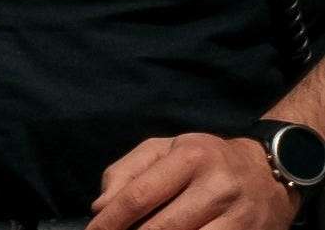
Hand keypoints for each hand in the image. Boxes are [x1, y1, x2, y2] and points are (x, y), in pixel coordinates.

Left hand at [88, 133, 297, 229]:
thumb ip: (126, 172)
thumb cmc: (205, 159)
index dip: (111, 220)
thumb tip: (100, 207)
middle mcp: (217, 186)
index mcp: (190, 157)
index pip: (139, 196)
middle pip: (161, 227)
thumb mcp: (163, 149)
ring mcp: (238, 216)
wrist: (271, 171)